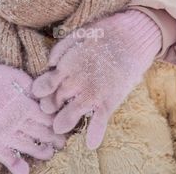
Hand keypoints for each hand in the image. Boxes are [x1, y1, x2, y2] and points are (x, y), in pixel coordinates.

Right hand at [0, 53, 64, 172]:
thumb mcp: (17, 77)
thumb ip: (34, 89)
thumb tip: (49, 98)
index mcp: (26, 104)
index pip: (50, 119)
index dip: (58, 123)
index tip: (62, 125)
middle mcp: (18, 121)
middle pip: (44, 134)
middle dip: (55, 139)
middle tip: (61, 142)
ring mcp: (5, 134)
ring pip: (31, 147)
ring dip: (43, 151)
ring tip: (49, 152)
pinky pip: (8, 158)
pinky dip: (18, 167)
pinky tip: (25, 170)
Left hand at [30, 10, 161, 148]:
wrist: (134, 35)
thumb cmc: (106, 32)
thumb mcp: (79, 34)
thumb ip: (61, 49)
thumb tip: (50, 64)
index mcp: (68, 65)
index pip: (46, 84)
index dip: (41, 91)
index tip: (41, 94)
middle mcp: (77, 81)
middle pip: (56, 100)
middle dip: (50, 107)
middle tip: (49, 110)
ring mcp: (93, 92)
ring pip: (72, 113)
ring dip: (63, 121)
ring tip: (58, 128)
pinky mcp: (110, 99)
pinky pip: (100, 120)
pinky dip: (95, 133)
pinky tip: (91, 144)